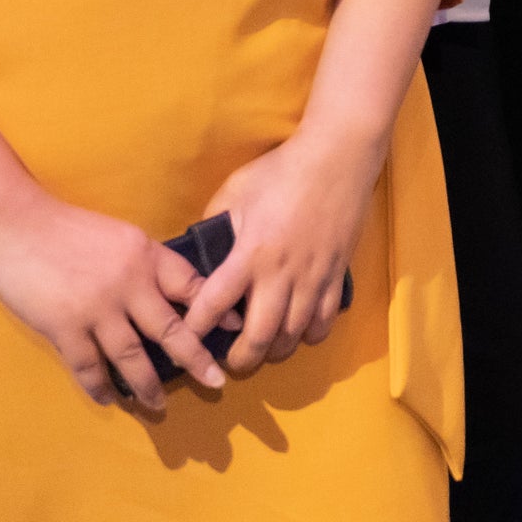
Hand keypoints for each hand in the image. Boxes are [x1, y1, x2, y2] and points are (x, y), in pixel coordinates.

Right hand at [0, 188, 211, 411]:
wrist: (15, 222)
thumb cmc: (65, 227)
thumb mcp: (117, 236)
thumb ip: (142, 262)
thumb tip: (165, 291)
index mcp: (145, 254)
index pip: (190, 284)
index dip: (214, 307)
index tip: (235, 328)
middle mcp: (129, 283)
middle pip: (170, 329)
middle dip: (195, 359)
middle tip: (214, 382)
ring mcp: (97, 308)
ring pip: (132, 357)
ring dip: (148, 385)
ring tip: (158, 405)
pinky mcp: (65, 327)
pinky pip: (90, 367)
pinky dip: (100, 387)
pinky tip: (109, 399)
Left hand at [171, 114, 391, 372]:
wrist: (337, 157)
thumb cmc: (281, 171)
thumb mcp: (235, 191)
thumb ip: (215, 223)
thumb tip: (203, 250)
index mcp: (249, 253)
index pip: (214, 304)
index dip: (195, 329)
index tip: (185, 339)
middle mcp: (280, 274)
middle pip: (258, 336)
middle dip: (240, 359)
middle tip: (229, 363)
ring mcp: (312, 277)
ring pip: (293, 336)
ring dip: (274, 352)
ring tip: (262, 351)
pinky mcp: (336, 275)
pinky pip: (323, 321)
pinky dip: (309, 336)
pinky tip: (298, 333)